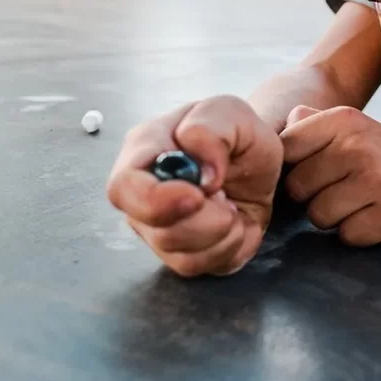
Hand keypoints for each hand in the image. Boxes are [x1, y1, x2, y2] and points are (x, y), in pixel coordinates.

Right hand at [106, 96, 282, 276]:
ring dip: (222, 233)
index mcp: (143, 152)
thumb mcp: (231, 113)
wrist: (256, 163)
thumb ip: (211, 130)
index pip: (124, 187)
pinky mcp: (182, 254)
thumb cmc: (235, 135)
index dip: (156, 200)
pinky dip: (230, 248)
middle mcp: (141, 195)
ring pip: (179, 255)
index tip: (198, 196)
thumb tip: (202, 172)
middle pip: (152, 229)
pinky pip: (202, 267)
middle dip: (201, 221)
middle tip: (227, 197)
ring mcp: (157, 228)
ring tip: (231, 204)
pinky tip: (234, 223)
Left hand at [280, 106, 380, 245]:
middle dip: (313, 197)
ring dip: (334, 218)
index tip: (315, 172)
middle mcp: (358, 145)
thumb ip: (309, 125)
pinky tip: (376, 216)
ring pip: (318, 216)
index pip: (286, 150)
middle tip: (344, 190)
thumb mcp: (350, 129)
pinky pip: (346, 235)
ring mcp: (377, 179)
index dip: (294, 169)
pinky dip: (357, 233)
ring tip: (360, 203)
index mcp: (343, 120)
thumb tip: (269, 129)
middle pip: (297, 189)